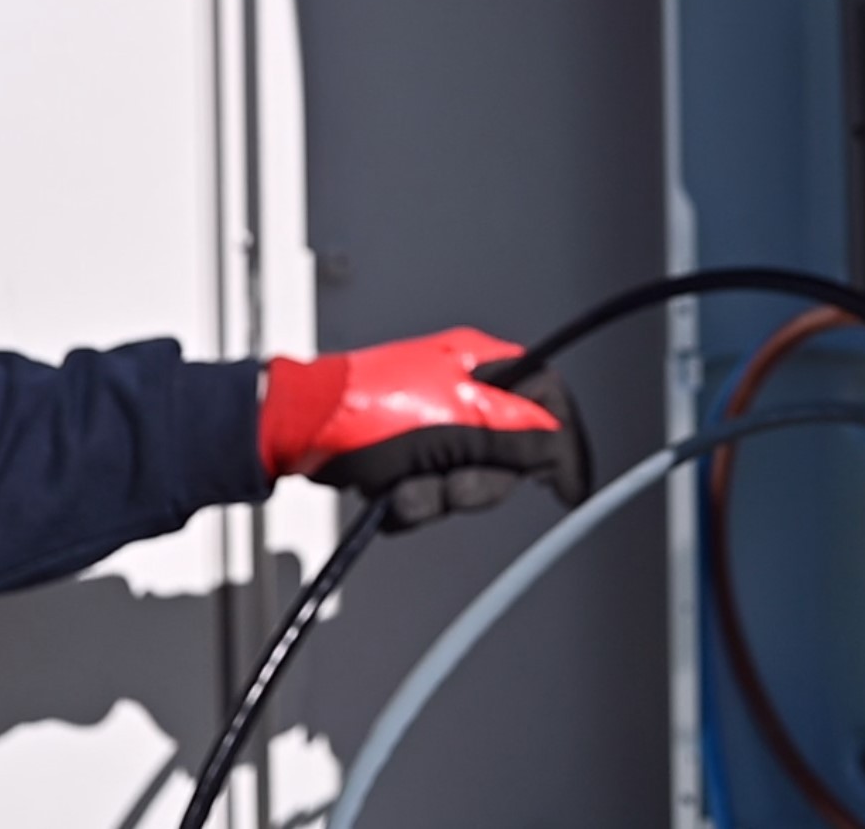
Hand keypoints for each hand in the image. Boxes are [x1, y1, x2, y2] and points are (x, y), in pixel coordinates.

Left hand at [257, 328, 591, 530]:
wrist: (296, 429)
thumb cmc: (363, 410)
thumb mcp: (457, 425)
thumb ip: (516, 437)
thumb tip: (561, 451)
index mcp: (483, 365)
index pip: (549, 400)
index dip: (566, 445)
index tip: (568, 487)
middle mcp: (464, 390)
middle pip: (511, 453)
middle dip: (479, 482)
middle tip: (452, 484)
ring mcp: (436, 423)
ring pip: (470, 479)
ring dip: (438, 495)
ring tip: (406, 486)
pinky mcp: (410, 453)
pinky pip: (434, 491)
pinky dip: (414, 501)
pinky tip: (390, 492)